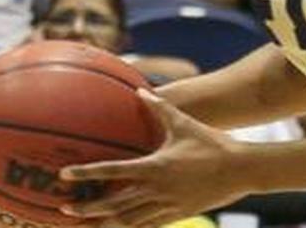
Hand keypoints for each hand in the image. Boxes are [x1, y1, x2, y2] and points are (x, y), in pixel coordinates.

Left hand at [60, 89, 250, 227]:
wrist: (241, 170)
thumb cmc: (212, 144)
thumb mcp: (184, 124)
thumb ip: (160, 108)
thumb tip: (141, 91)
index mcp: (155, 166)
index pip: (112, 171)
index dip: (87, 173)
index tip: (65, 175)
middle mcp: (156, 189)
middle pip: (114, 203)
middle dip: (88, 208)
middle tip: (66, 209)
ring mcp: (166, 205)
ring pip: (128, 220)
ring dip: (104, 223)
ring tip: (85, 225)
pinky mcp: (177, 214)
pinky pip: (148, 225)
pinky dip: (131, 227)